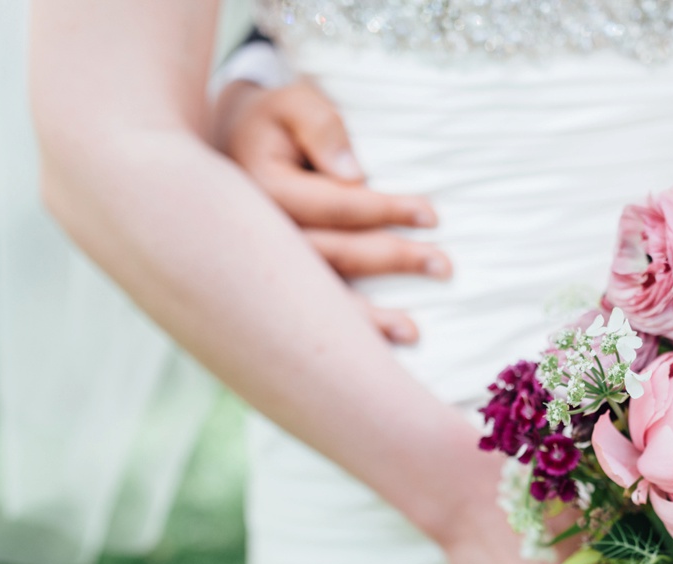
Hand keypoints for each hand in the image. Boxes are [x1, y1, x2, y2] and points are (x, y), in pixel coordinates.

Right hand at [213, 78, 454, 342]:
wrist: (228, 148)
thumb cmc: (274, 122)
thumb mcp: (295, 103)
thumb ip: (323, 126)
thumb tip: (355, 172)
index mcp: (258, 188)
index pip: (336, 204)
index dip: (385, 209)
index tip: (431, 215)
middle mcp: (254, 234)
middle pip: (331, 254)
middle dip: (391, 259)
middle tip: (444, 265)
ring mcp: (257, 266)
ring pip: (315, 296)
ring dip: (366, 318)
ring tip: (413, 332)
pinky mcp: (267, 284)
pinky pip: (305, 314)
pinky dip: (339, 334)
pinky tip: (372, 351)